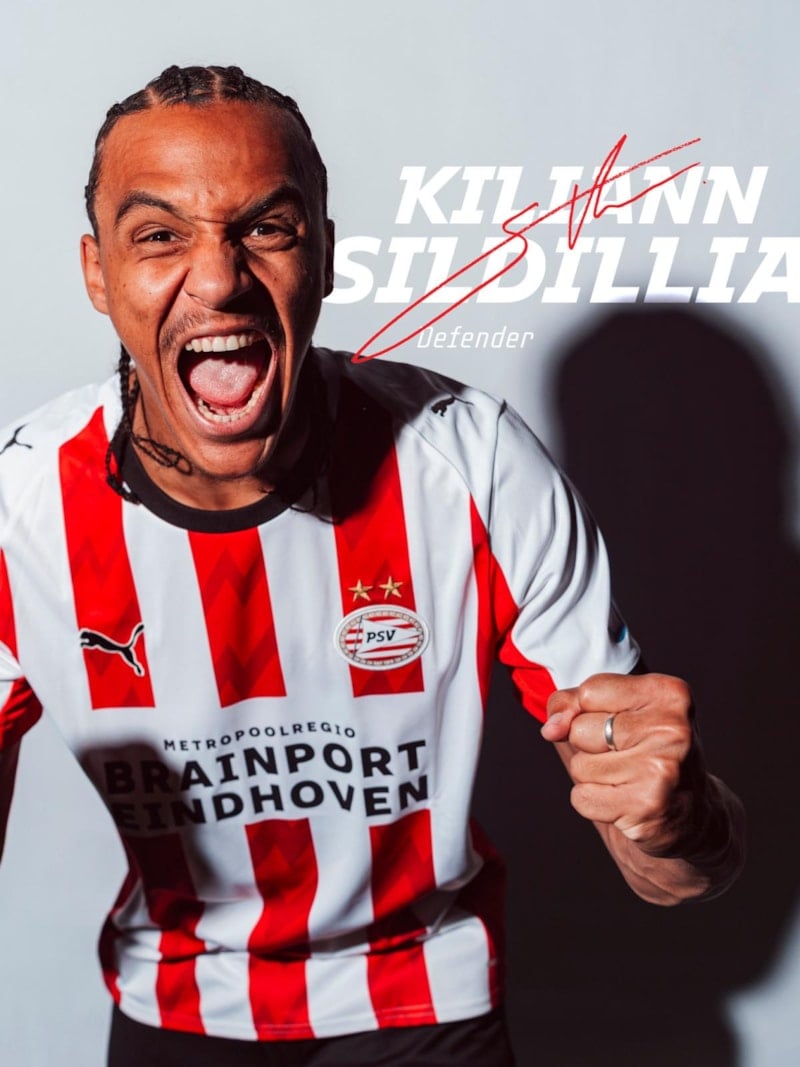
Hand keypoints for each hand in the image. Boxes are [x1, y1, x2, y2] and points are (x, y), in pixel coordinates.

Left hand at [541, 672, 703, 855]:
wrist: (692, 814)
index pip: (589, 692)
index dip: (590, 712)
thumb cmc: (646, 751)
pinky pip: (582, 798)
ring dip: (594, 778)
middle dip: (590, 747)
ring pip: (579, 766)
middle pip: (579, 730)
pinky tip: (626, 802)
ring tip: (629, 780)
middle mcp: (671, 729)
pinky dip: (595, 804)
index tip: (623, 725)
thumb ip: (574, 703)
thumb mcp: (619, 711)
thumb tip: (551, 728)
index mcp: (668, 693)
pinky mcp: (646, 806)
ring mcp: (661, 769)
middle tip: (629, 757)